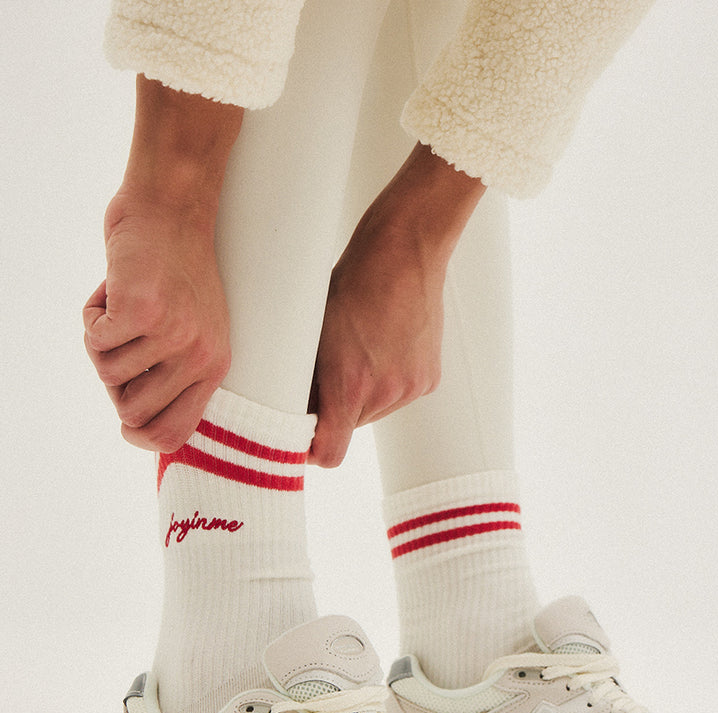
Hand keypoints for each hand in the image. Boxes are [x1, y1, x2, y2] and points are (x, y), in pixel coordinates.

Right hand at [83, 191, 230, 451]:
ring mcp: (172, 335)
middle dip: (114, 380)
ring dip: (101, 338)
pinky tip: (113, 288)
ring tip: (123, 304)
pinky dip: (91, 313)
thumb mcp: (192, 331)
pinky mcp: (142, 310)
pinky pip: (93, 339)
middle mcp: (198, 357)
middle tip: (123, 340)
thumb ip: (172, 376)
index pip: (174, 435)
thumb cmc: (174, 272)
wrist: (171, 210)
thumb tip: (134, 423)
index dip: (139, 435)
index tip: (125, 422)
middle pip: (130, 412)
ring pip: (106, 372)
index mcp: (213, 369)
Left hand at [309, 143, 485, 466]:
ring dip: (361, 395)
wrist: (403, 252)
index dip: (310, 449)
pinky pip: (397, 397)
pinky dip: (385, 383)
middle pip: (350, 429)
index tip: (299, 434)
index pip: (329, 453)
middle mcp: (384, 393)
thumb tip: (286, 410)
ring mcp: (411, 388)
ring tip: (358, 351)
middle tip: (325, 374)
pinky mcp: (429, 380)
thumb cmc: (348, 284)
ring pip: (373, 413)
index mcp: (349, 385)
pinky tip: (380, 348)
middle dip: (335, 409)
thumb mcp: (311, 332)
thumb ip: (303, 379)